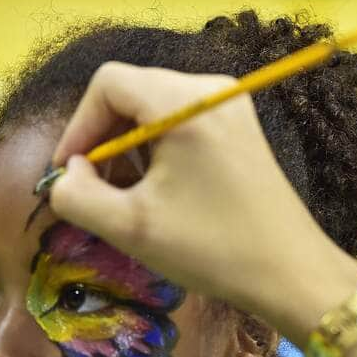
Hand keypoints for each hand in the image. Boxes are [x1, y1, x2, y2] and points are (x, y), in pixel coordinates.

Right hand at [48, 62, 356, 343]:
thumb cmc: (210, 249)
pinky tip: (156, 191)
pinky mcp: (238, 126)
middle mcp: (210, 89)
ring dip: (127, 147)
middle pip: (130, 92)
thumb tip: (67, 173)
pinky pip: (179, 121)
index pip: (107, 84)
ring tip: (126, 196)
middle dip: (101, 139)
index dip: (78, 127)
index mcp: (184, 103)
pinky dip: (155, 150)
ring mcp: (229, 105)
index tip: (70, 173)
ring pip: (152, 107)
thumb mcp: (129, 228)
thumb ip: (76, 196)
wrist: (289, 272)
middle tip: (93, 189)